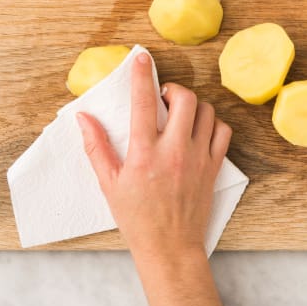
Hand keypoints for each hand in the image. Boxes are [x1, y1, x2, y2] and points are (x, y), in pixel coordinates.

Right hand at [76, 52, 231, 260]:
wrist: (169, 247)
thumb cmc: (136, 218)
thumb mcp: (108, 183)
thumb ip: (96, 147)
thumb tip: (84, 118)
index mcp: (144, 154)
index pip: (143, 102)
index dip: (141, 75)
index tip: (140, 58)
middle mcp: (174, 152)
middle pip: (184, 99)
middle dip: (172, 89)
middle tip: (162, 98)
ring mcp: (198, 159)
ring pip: (206, 111)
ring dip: (192, 105)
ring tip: (178, 114)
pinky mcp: (213, 167)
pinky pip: (222, 131)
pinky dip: (212, 123)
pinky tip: (198, 129)